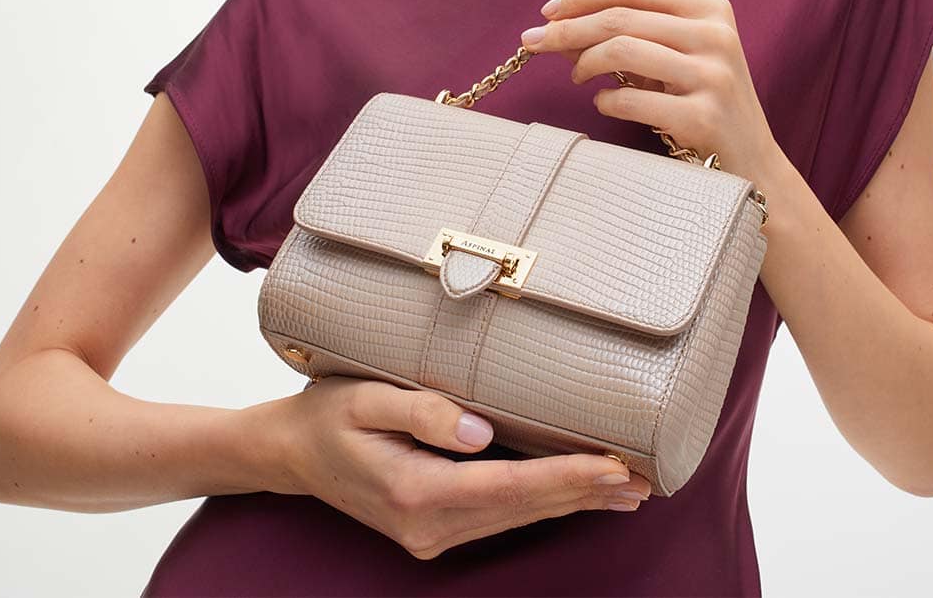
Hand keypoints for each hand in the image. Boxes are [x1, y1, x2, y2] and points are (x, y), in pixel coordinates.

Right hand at [254, 376, 650, 559]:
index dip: (566, 477)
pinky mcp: (434, 530)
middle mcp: (427, 525)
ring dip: (572, 503)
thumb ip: (422, 411)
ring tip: (627, 492)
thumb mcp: (364, 398)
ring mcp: (431, 535)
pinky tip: (577, 495)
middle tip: (644, 481)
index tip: (613, 466)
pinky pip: (501, 517)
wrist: (288, 452)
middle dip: (585, 494)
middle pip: (523, 508)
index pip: (509, 486)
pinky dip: (543, 504)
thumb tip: (481, 430)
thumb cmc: (325, 414)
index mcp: (414, 492)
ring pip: (518, 518)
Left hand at [521, 0, 787, 180]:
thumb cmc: (703, 105)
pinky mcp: (703, 117)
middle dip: (566, 28)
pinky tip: (603, 103)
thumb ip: (629, 36)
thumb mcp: (676, 58)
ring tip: (576, 77)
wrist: (753, 165)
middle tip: (533, 42)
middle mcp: (715, 36)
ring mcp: (712, 76)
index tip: (548, 11)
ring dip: (584, 62)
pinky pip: (630, 99)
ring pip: (621, 50)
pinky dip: (606, 100)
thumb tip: (557, 25)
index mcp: (710, 9)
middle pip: (620, 17)